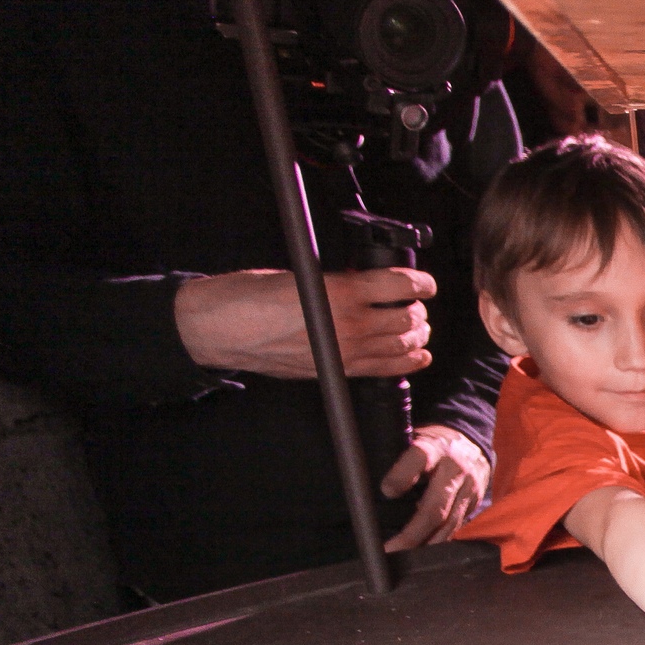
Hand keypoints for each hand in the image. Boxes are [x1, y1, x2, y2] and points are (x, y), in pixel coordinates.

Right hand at [175, 267, 436, 377]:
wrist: (220, 329)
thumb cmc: (249, 295)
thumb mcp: (302, 274)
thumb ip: (340, 281)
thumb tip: (367, 282)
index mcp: (340, 292)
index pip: (398, 285)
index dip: (420, 282)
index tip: (425, 282)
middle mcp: (348, 324)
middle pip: (406, 319)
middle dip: (417, 309)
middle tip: (415, 303)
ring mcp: (344, 352)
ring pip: (401, 345)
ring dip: (415, 334)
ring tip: (416, 326)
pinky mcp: (336, 370)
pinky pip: (385, 369)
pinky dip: (407, 362)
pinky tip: (418, 355)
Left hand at [378, 424, 489, 549]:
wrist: (472, 441)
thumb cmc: (433, 445)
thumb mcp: (414, 440)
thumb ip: (400, 462)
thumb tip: (380, 490)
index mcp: (434, 448)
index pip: (419, 459)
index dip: (402, 477)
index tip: (386, 491)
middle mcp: (454, 469)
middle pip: (435, 507)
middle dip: (412, 533)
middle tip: (391, 549)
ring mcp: (468, 489)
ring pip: (447, 524)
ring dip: (425, 543)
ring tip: (404, 556)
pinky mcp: (474, 503)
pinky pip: (456, 527)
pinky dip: (438, 541)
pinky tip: (423, 550)